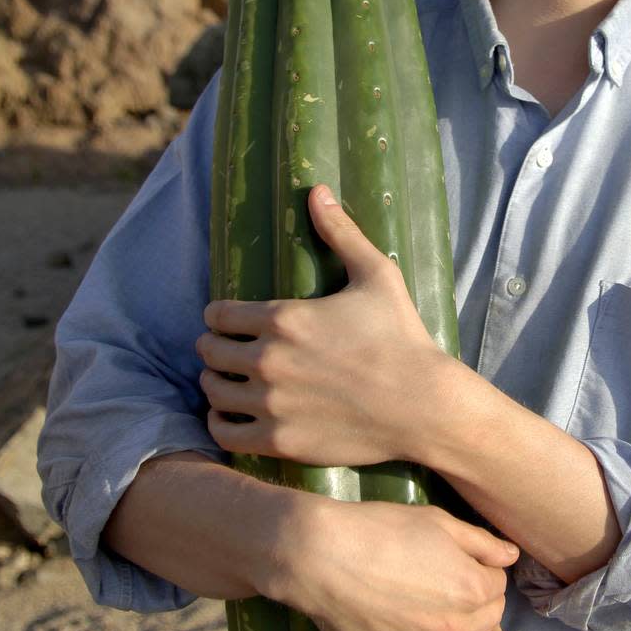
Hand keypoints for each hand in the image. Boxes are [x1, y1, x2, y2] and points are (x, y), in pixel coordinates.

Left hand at [197, 184, 446, 465]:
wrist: (422, 404)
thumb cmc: (401, 337)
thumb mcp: (376, 276)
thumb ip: (341, 233)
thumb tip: (317, 191)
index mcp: (283, 318)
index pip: (217, 315)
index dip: (220, 316)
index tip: (230, 321)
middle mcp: (267, 360)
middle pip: (208, 352)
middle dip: (215, 348)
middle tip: (228, 351)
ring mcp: (270, 403)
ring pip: (212, 391)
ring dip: (216, 383)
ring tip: (229, 382)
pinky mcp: (278, 440)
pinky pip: (223, 433)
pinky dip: (221, 423)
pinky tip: (233, 416)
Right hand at [266, 494, 518, 630]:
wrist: (321, 554)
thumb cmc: (379, 529)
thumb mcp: (437, 521)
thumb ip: (482, 542)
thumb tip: (511, 557)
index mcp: (472, 586)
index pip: (498, 583)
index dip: (485, 569)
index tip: (466, 560)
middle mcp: (458, 626)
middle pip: (492, 617)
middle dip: (483, 598)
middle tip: (457, 581)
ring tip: (462, 620)